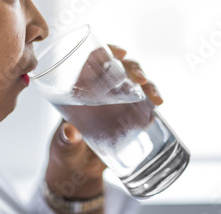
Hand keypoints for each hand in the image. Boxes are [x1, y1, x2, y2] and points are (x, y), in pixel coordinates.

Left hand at [45, 44, 163, 200]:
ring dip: (149, 85)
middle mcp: (101, 89)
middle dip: (133, 67)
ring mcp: (118, 101)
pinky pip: (145, 102)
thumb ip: (66, 141)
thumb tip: (69, 133)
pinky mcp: (131, 114)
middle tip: (141, 79)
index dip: (106, 51)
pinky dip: (153, 101)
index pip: (92, 60)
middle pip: (119, 67)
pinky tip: (157, 107)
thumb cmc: (66, 151)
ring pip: (136, 83)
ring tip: (156, 98)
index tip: (119, 52)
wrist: (81, 168)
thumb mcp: (63, 147)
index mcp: (80, 88)